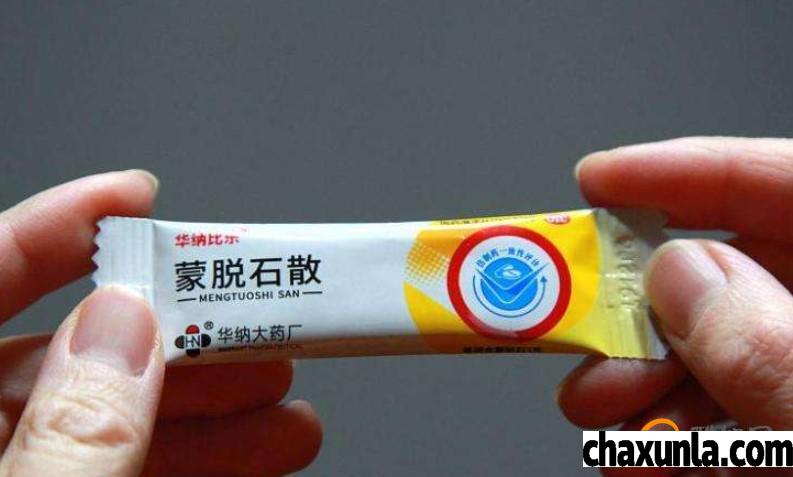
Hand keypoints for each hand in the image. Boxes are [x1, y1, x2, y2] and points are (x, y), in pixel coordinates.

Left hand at [0, 171, 321, 475]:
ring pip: (116, 417)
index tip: (142, 196)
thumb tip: (125, 324)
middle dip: (181, 332)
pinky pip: (130, 467)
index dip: (61, 224)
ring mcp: (25, 473)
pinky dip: (199, 456)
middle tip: (253, 317)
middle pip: (77, 352)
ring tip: (285, 397)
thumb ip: (74, 429)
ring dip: (212, 404)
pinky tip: (261, 449)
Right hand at [558, 137, 792, 475]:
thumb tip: (683, 279)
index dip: (693, 170)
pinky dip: (683, 425)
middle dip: (649, 296)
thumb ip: (782, 360)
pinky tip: (642, 447)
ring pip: (732, 342)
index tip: (600, 182)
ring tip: (595, 406)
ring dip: (652, 370)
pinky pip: (741, 407)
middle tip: (579, 325)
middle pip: (749, 264)